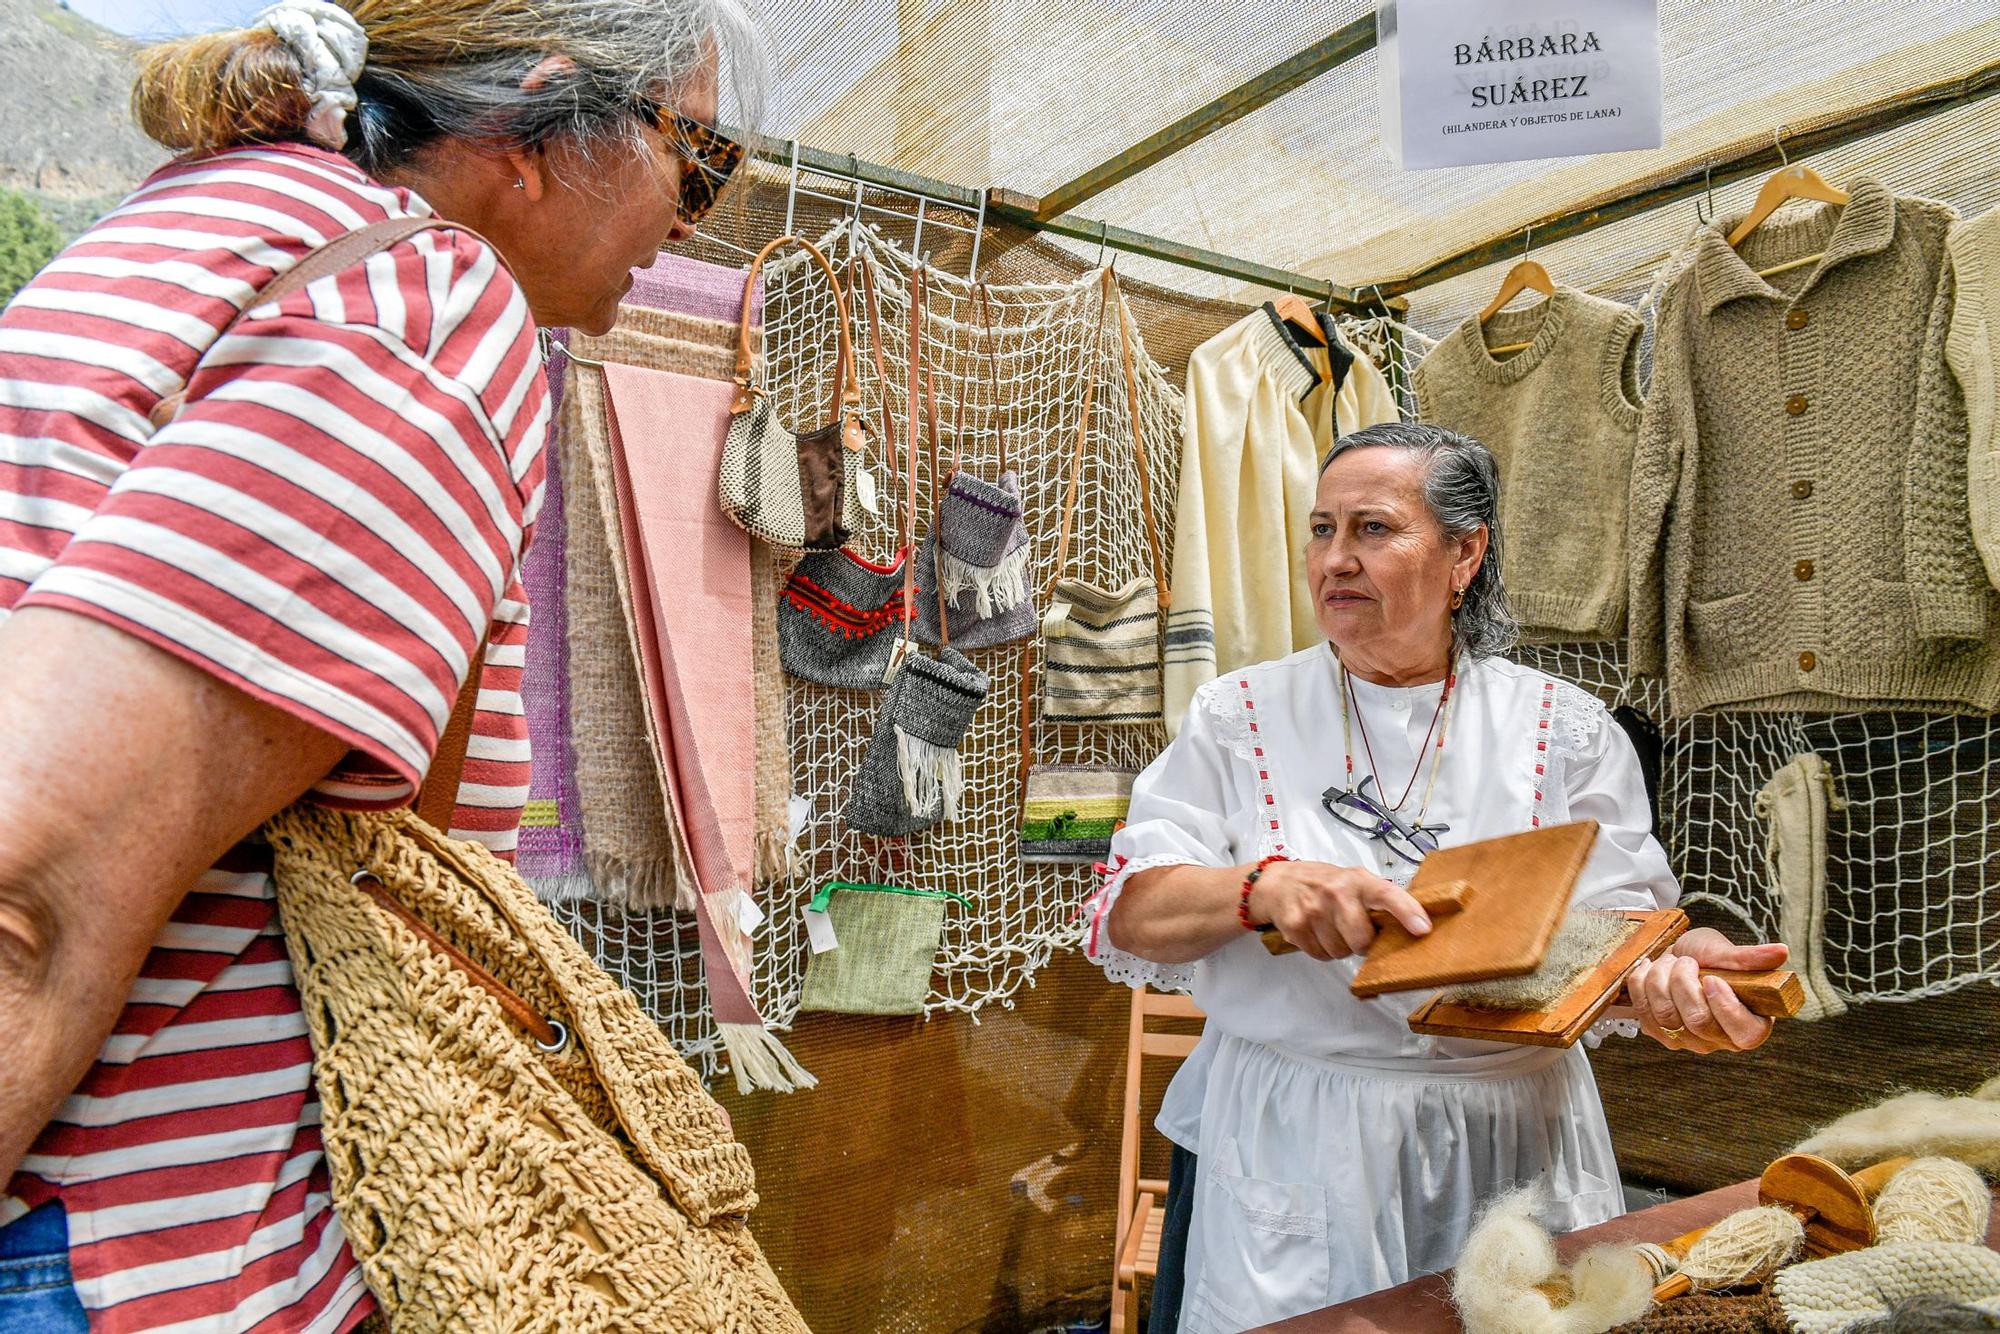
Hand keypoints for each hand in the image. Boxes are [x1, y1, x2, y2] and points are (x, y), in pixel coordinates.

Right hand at [1247, 860, 1431, 961]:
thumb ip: (1378, 899)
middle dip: (1361, 943)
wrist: (1278, 883)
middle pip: (1361, 940)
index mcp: (1358, 881)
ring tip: (1330, 927)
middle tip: (1352, 930)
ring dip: (1339, 946)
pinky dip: (1321, 949)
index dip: (1407, 911)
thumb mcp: (1353, 881)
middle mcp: (1336, 893)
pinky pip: (1320, 955)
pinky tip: (1316, 932)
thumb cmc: (1323, 884)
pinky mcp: (1296, 926)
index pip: (1387, 894)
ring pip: (1340, 952)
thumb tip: (1414, 924)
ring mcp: (1313, 910)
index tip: (1422, 928)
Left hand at [1626, 928, 1789, 1053]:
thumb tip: (1782, 951)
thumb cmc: (1708, 958)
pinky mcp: (1658, 1032)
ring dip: (1661, 978)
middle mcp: (1719, 1040)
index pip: (1745, 1034)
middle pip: (1698, 1021)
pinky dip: (1642, 982)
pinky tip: (1651, 969)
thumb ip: (1750, 957)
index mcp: (1750, 1024)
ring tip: (1670, 963)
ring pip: (1666, 1016)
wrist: (1676, 956)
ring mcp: (1687, 1040)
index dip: (1726, 1007)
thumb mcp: (1727, 953)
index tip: (1712, 979)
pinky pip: (1642, 1011)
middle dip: (1685, 982)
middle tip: (1687, 961)